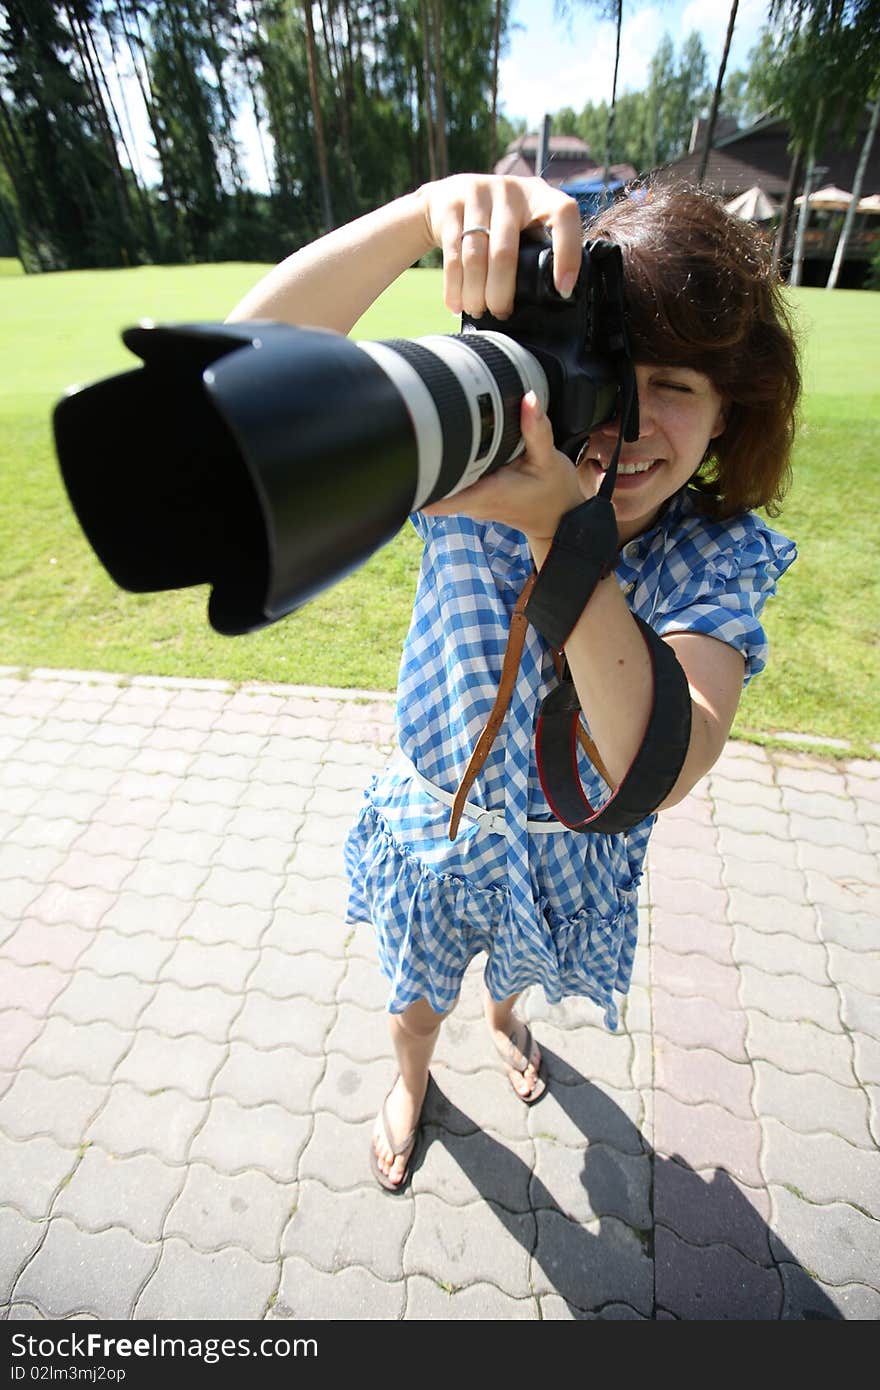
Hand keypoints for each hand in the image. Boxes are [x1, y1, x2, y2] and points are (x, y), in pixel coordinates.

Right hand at [415, 174, 583, 318]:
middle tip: (500, 313)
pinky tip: (456, 304)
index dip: (567, 253)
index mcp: (539, 195)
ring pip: (475, 257)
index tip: (563, 289)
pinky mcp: (450, 205)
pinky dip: (454, 286)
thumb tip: (551, 297)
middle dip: (501, 292)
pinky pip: (452, 255)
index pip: (563, 215)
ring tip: (477, 311)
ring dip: (475, 293)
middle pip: (505, 252)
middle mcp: (510, 190)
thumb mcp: (522, 223)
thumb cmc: (496, 222)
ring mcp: (478, 193)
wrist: (447, 197)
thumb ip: (535, 247)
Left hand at [422, 391, 594, 543]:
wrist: (561, 520)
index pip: (437, 500)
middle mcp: (473, 503)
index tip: (412, 456)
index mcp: (485, 494)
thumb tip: (529, 399)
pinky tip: (459, 448)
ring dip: (438, 464)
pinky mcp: (475, 499)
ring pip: (441, 486)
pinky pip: (455, 484)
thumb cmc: (554, 492)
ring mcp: (472, 504)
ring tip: (437, 433)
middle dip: (424, 463)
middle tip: (423, 430)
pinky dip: (453, 467)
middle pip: (431, 488)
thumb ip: (536, 430)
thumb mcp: (549, 460)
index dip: (418, 482)